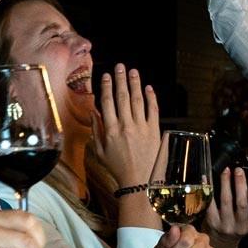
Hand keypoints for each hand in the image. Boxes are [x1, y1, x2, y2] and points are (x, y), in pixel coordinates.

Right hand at [92, 64, 159, 186]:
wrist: (138, 181)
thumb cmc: (117, 168)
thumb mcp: (100, 151)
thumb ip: (96, 130)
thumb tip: (93, 112)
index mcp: (111, 130)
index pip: (107, 102)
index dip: (106, 86)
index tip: (106, 76)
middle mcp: (126, 125)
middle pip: (122, 97)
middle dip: (120, 79)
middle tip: (120, 66)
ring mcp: (141, 127)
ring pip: (138, 100)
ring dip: (135, 83)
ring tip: (133, 71)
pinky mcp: (154, 131)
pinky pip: (153, 110)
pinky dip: (151, 98)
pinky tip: (148, 88)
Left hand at [205, 167, 247, 247]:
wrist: (220, 242)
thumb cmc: (235, 225)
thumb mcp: (246, 220)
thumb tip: (243, 180)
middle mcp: (238, 226)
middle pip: (241, 205)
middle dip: (240, 185)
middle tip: (238, 171)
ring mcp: (224, 224)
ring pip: (226, 202)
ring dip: (226, 184)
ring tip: (226, 172)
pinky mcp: (211, 221)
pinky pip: (210, 203)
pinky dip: (209, 189)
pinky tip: (207, 179)